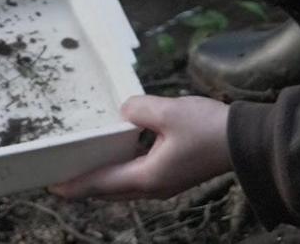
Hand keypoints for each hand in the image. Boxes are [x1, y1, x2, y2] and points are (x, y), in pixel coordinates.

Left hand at [50, 95, 231, 201]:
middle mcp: (154, 187)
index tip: (53, 186)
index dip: (76, 185)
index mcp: (148, 177)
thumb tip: (124, 112)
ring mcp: (166, 184)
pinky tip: (118, 158)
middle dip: (86, 185)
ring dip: (104, 180)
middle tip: (62, 177)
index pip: (102, 183)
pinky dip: (121, 173)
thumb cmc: (209, 129)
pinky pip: (139, 179)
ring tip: (84, 168)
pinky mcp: (175, 175)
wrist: (246, 141)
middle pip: (110, 190)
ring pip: (125, 187)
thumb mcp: (169, 112)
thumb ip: (138, 110)